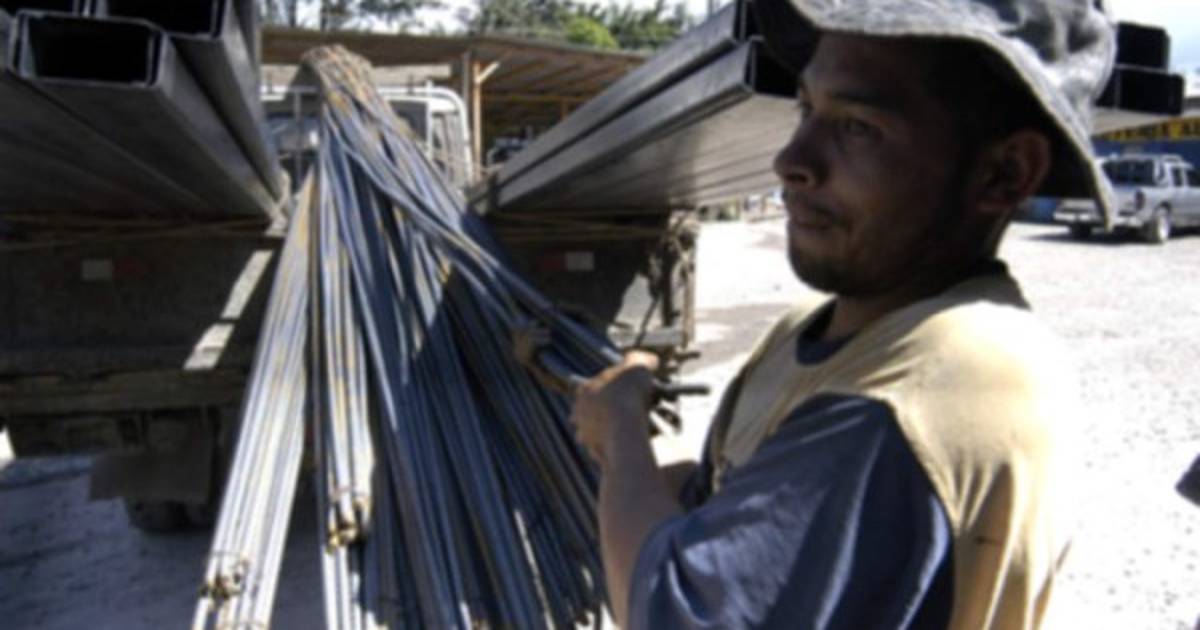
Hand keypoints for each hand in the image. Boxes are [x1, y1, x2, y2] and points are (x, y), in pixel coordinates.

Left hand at [570, 351, 659, 467]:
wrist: (625, 428)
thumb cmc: (628, 393)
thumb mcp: (638, 365)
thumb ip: (640, 359)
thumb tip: (649, 359)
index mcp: (585, 390)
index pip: (591, 387)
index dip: (609, 388)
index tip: (624, 391)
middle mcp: (579, 412)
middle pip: (591, 410)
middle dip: (606, 411)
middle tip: (628, 411)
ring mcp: (585, 434)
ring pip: (595, 432)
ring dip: (608, 431)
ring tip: (629, 430)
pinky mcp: (594, 452)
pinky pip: (604, 449)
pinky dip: (615, 447)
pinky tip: (629, 443)